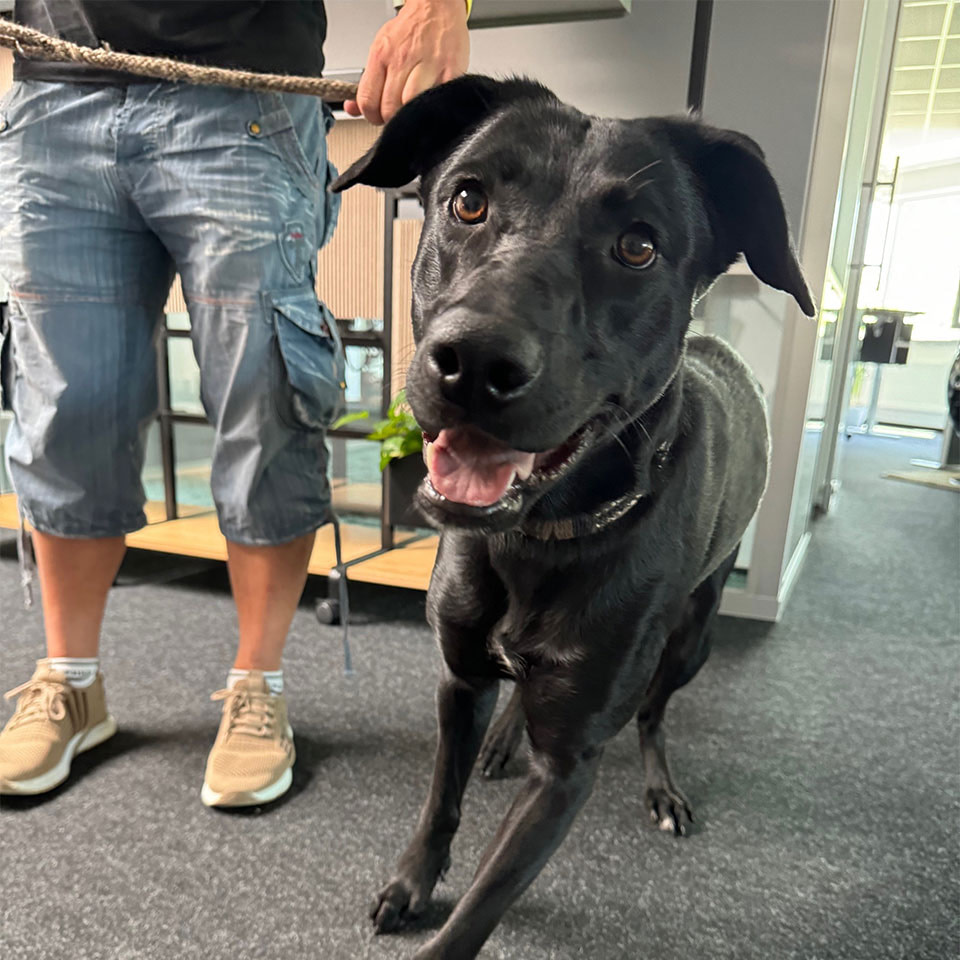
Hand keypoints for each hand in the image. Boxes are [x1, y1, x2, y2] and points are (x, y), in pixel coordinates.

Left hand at [344, 0, 469, 124]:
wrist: (436, 8)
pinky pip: (437, 101)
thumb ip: (367, 83)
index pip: (368, 100)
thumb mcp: (380, 51)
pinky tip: (430, 102)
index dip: (371, 116)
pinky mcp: (450, 72)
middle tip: (396, 115)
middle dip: (391, 119)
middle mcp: (403, 59)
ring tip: (413, 109)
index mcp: (382, 55)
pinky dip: (432, 108)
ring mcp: (428, 66)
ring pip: (412, 106)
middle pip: (390, 108)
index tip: (377, 117)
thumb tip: (351, 108)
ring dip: (411, 115)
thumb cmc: (410, 31)